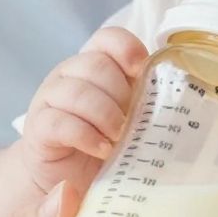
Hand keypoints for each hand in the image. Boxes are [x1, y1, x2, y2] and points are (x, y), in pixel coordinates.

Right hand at [18, 26, 148, 198]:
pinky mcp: (38, 128)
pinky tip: (101, 149)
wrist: (68, 178)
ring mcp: (50, 99)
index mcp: (94, 66)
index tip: (141, 73)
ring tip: (118, 138)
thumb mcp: (131, 118)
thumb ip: (146, 100)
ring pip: (77, 91)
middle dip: (120, 94)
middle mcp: (69, 75)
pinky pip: (60, 122)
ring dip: (105, 116)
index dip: (126, 48)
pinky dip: (86, 136)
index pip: (107, 38)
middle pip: (95, 64)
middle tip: (130, 122)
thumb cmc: (106, 144)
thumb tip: (179, 90)